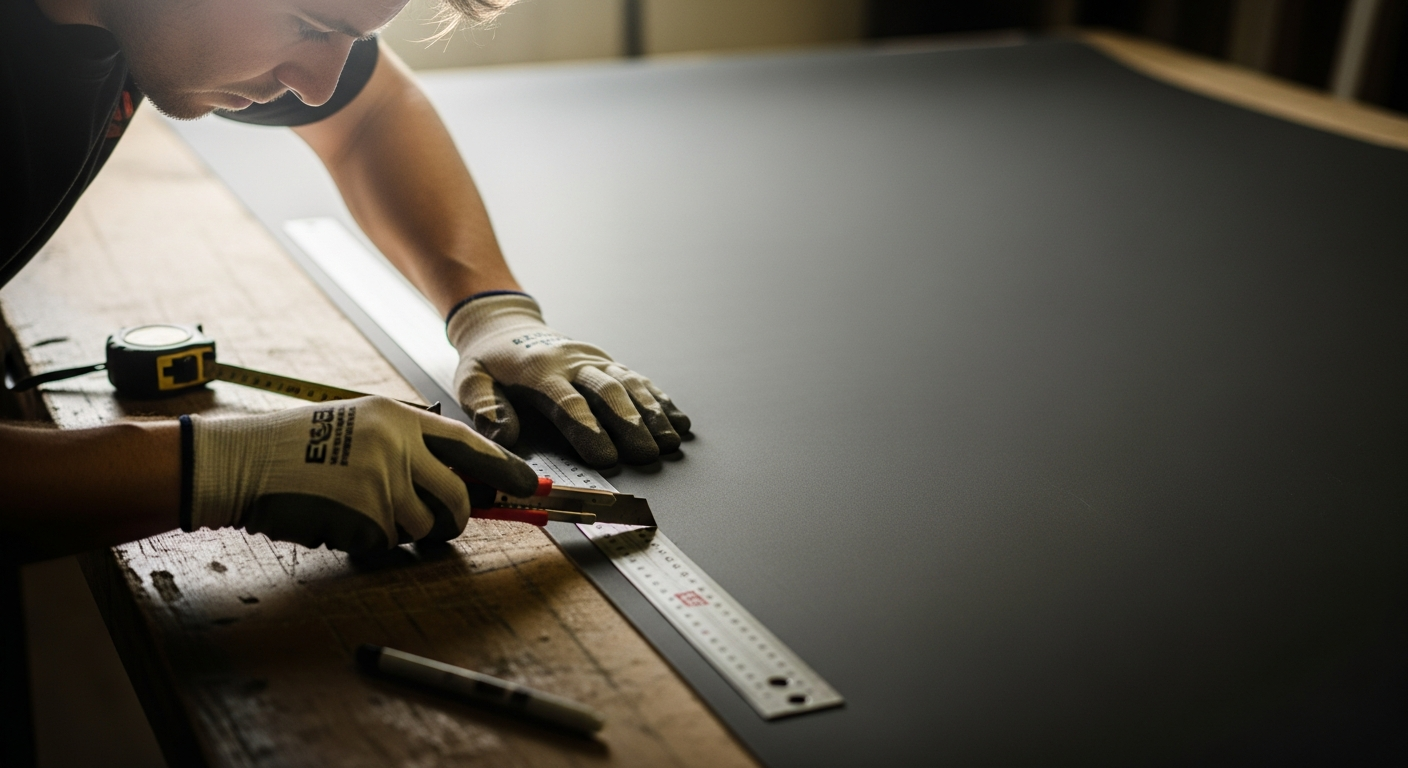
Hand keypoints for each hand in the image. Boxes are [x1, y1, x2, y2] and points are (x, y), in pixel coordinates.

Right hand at [185, 397, 537, 552]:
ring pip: (421, 528)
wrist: (242, 461)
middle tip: (440, 528)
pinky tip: (334, 519)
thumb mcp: (358, 426)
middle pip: (455, 498)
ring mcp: (383, 482)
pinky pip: (385, 545)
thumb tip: (454, 484)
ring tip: (357, 511)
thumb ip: (405, 447)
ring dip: (398, 532)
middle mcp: (398, 446)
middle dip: (453, 521)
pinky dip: (365, 543)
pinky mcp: (365, 516)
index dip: (503, 468)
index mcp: (399, 419)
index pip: (468, 445)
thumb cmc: (295, 446)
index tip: (529, 485)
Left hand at [448, 294, 690, 466]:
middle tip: (647, 453)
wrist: (504, 326)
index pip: (568, 401)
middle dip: (630, 424)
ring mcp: (594, 359)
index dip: (588, 429)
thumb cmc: (488, 362)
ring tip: (669, 440)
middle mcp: (572, 361)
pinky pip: (637, 378)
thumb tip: (505, 434)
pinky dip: (659, 400)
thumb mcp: (471, 380)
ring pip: (628, 383)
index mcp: (539, 370)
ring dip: (652, 412)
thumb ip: (485, 407)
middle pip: (607, 391)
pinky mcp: (607, 361)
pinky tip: (677, 419)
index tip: (606, 456)